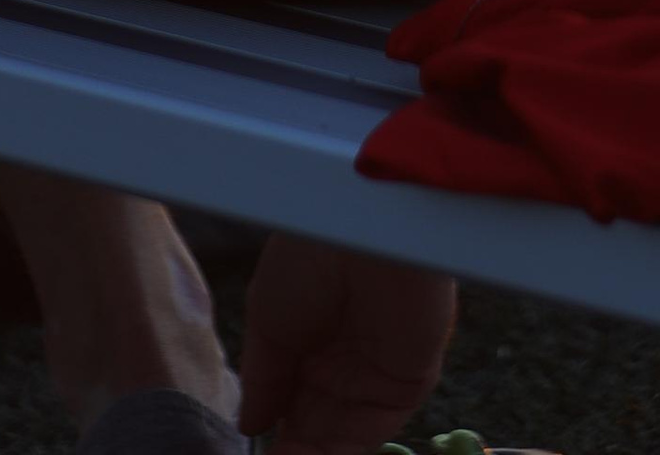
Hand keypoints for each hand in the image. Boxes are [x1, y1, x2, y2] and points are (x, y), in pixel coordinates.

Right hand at [238, 235, 457, 454]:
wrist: (366, 227)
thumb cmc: (308, 257)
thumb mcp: (268, 318)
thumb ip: (265, 378)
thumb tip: (251, 425)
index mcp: (308, 340)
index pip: (290, 404)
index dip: (274, 438)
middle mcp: (342, 360)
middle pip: (317, 428)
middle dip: (296, 453)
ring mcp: (375, 372)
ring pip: (344, 438)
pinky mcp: (408, 382)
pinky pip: (375, 433)